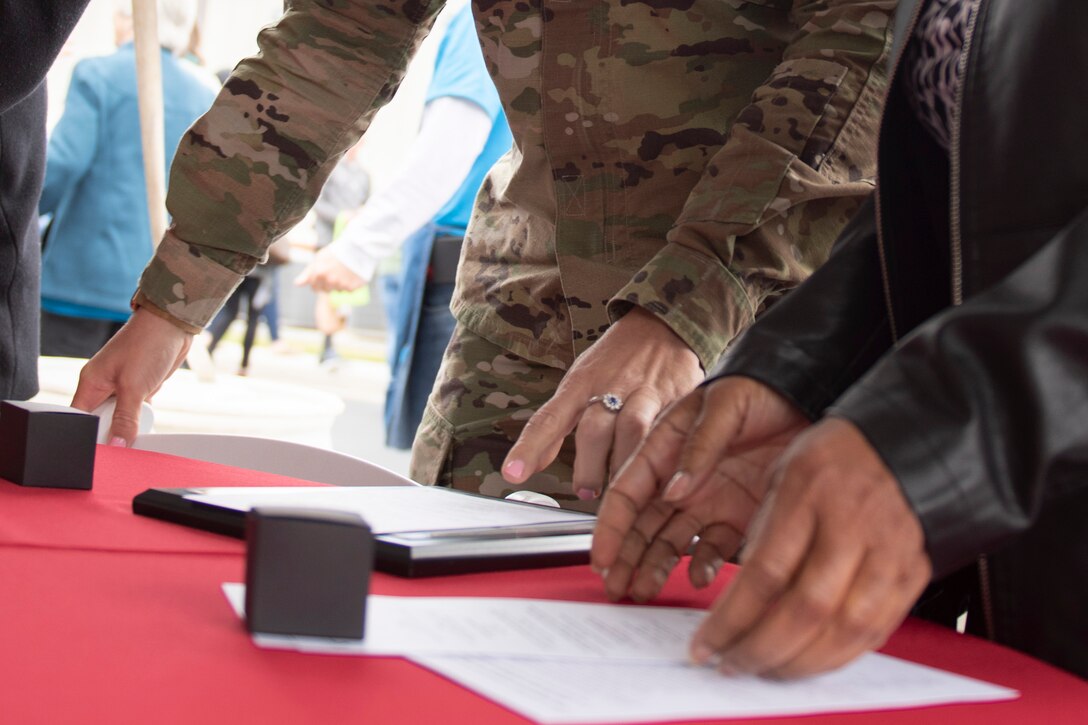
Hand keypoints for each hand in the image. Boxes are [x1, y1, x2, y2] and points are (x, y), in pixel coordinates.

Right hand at [71, 307, 191, 445]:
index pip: (78, 419)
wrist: (172, 326)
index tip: (102, 453)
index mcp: (90, 384)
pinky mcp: (138, 388)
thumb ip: (124, 418)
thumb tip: (116, 445)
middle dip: (112, 433)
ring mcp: (121, 388)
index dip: (87, 437)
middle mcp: (102, 387)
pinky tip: (148, 424)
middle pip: (99, 421)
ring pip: (119, 418)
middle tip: (125, 445)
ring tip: (139, 434)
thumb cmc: (147, 346)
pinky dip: (142, 418)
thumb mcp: (134, 387)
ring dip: (129, 426)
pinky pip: (135, 411)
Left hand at [294, 247, 365, 291]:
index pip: (314, 287)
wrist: (357, 248)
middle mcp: (330, 281)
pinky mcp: (352, 287)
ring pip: (337, 290)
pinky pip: (348, 290)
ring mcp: (341, 285)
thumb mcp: (319, 259)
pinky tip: (350, 274)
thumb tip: (297, 284)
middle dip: (328, 284)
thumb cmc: (336, 252)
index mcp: (319, 273)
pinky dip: (349, 284)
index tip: (323, 274)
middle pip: (326, 290)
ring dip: (339, 284)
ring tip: (343, 271)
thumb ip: (307, 273)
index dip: (317, 282)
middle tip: (334, 272)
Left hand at [501, 308, 702, 500]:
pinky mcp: (676, 400)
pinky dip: (660, 457)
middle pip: (593, 431)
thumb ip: (557, 424)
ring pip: (631, 433)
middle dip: (588, 467)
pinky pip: (667, 432)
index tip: (513, 473)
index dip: (530, 448)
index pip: (549, 419)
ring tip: (618, 490)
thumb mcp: (580, 384)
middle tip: (586, 492)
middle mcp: (610, 387)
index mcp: (580, 383)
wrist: (662, 325)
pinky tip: (658, 475)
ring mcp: (644, 394)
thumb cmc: (614, 361)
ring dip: (622, 466)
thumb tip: (527, 465)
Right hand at [592, 376, 808, 601]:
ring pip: (670, 541)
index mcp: (665, 447)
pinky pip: (712, 547)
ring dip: (654, 566)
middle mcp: (682, 478)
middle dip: (625, 557)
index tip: (601, 556)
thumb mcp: (724, 406)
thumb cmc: (760, 387)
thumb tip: (673, 489)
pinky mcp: (738, 515)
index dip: (610, 526)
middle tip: (615, 586)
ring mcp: (709, 499)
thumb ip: (698, 447)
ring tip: (644, 589)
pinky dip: (702, 565)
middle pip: (642, 524)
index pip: (627, 491)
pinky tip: (697, 577)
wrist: (808, 391)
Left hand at [690, 418, 931, 678]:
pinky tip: (808, 661)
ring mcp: (890, 550)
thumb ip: (760, 533)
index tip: (703, 645)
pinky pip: (877, 629)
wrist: (901, 443)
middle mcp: (853, 524)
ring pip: (846, 629)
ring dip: (800, 664)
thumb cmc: (829, 458)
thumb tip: (736, 600)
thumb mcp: (779, 476)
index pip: (765, 573)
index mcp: (809, 492)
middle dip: (761, 650)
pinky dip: (839, 656)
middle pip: (805, 609)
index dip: (731, 619)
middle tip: (730, 666)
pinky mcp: (914, 571)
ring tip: (764, 671)